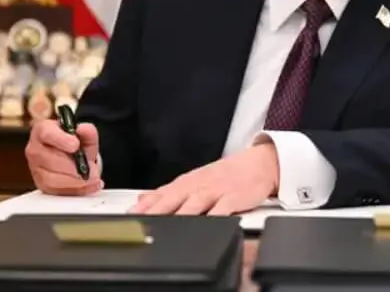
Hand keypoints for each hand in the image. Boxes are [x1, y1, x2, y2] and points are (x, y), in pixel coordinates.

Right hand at [25, 119, 102, 195]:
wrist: (70, 154)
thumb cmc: (73, 141)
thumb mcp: (83, 133)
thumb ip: (87, 131)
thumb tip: (83, 130)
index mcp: (43, 130)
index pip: (47, 134)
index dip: (61, 140)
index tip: (75, 146)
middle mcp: (35, 148)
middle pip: (50, 160)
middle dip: (73, 167)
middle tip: (91, 169)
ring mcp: (36, 168)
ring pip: (52, 179)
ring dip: (76, 181)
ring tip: (92, 179)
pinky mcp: (41, 184)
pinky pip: (56, 191)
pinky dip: (76, 190)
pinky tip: (89, 186)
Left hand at [129, 143, 278, 214]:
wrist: (259, 163)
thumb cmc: (227, 174)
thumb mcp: (195, 179)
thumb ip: (168, 191)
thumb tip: (142, 198)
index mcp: (188, 182)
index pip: (162, 194)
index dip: (145, 205)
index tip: (130, 216)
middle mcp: (199, 185)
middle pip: (174, 198)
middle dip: (157, 210)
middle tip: (142, 221)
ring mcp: (217, 190)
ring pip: (195, 202)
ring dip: (181, 214)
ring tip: (168, 226)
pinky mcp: (235, 197)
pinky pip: (223, 208)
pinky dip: (215, 216)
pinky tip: (207, 224)